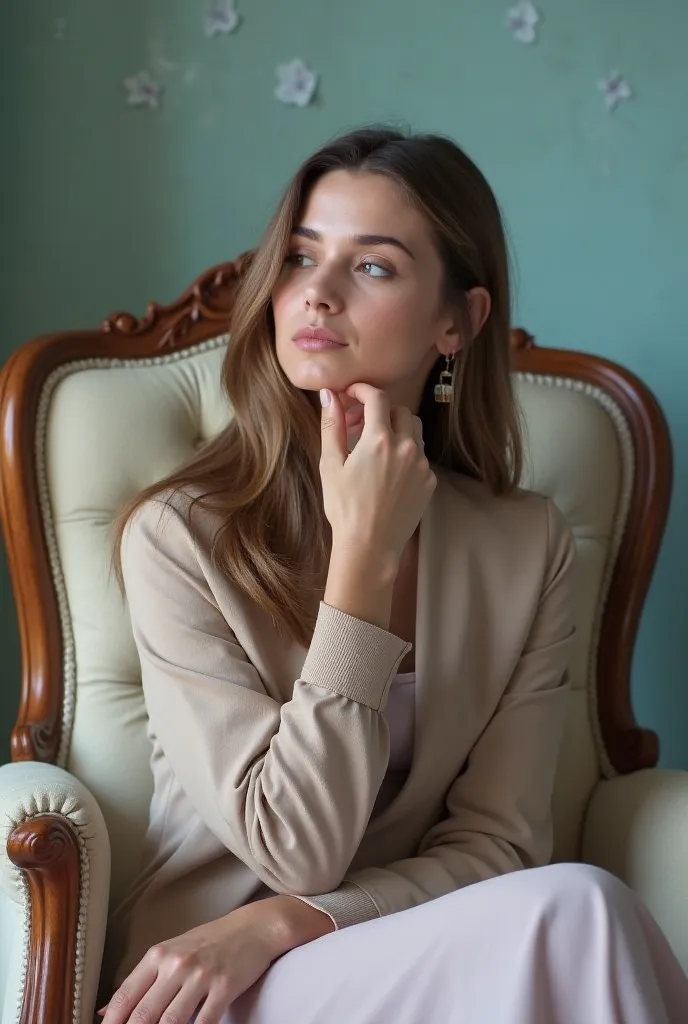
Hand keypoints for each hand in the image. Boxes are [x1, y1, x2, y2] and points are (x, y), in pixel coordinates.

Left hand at [100, 896, 332, 1023]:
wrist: (253, 927)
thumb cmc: (209, 941)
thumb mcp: (171, 952)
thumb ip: (141, 982)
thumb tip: (104, 1012)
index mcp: (157, 955)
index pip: (124, 997)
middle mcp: (176, 964)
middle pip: (143, 1015)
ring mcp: (201, 976)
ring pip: (170, 1023)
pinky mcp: (224, 987)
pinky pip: (204, 1023)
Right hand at [320, 383, 435, 568]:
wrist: (370, 545)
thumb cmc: (345, 507)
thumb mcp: (331, 464)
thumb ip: (332, 425)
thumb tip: (330, 395)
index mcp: (379, 439)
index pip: (377, 397)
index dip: (363, 390)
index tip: (353, 394)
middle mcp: (407, 447)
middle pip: (400, 410)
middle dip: (380, 411)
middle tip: (360, 424)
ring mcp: (422, 464)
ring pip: (414, 431)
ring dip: (397, 429)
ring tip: (376, 446)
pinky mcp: (429, 481)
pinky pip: (420, 456)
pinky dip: (405, 454)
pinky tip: (387, 472)